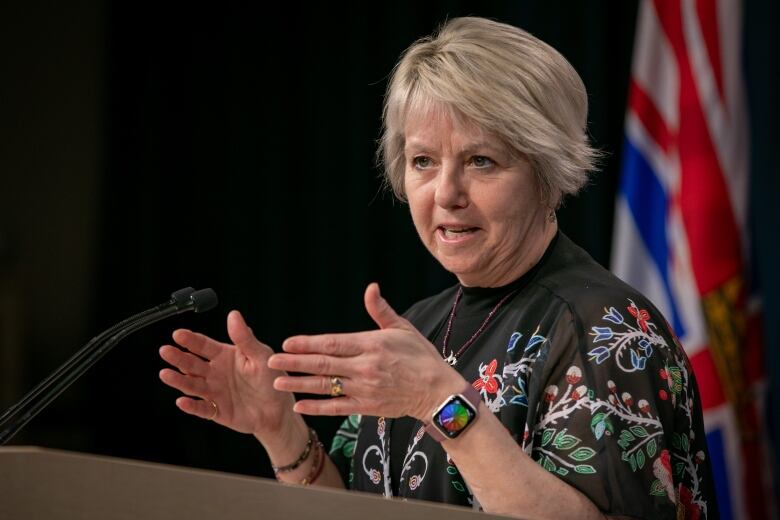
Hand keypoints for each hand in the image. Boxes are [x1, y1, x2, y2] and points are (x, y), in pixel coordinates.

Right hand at [159, 310, 295, 438]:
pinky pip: (201, 408)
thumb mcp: (260, 355)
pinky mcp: (216, 411)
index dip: (190, 340)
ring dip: (178, 380)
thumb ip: (244, 338)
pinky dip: (191, 406)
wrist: (278, 408)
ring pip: (192, 385)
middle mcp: (215, 373)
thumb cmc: (271, 377)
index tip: (177, 334)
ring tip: (165, 374)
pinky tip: (181, 401)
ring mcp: (214, 392)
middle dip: (178, 357)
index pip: (203, 346)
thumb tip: (233, 315)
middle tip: (165, 350)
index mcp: (224, 356)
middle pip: (192, 363)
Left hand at [268, 283, 464, 420]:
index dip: (308, 343)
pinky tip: (299, 405)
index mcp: (371, 344)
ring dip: (299, 384)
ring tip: (276, 382)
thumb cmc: (421, 356)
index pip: (333, 342)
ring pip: (325, 386)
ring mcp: (365, 389)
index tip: (287, 342)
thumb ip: (381, 310)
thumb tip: (371, 287)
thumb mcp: (402, 328)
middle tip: (271, 361)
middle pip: (323, 364)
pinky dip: (317, 407)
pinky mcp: (367, 408)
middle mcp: (365, 367)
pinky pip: (337, 407)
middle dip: (294, 362)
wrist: (437, 392)